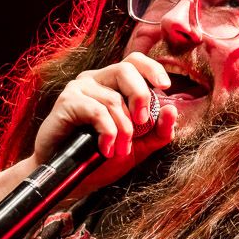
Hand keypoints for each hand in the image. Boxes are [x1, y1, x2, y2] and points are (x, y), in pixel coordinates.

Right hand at [30, 52, 178, 196]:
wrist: (69, 177)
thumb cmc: (100, 158)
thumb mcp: (137, 146)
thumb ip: (158, 131)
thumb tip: (171, 110)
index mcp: (112, 84)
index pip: (134, 61)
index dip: (152, 68)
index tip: (164, 87)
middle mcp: (95, 80)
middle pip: (125, 69)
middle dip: (140, 96)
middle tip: (142, 123)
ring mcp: (78, 89)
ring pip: (113, 98)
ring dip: (123, 129)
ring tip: (119, 149)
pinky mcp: (66, 102)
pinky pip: (97, 111)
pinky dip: (107, 132)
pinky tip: (104, 148)